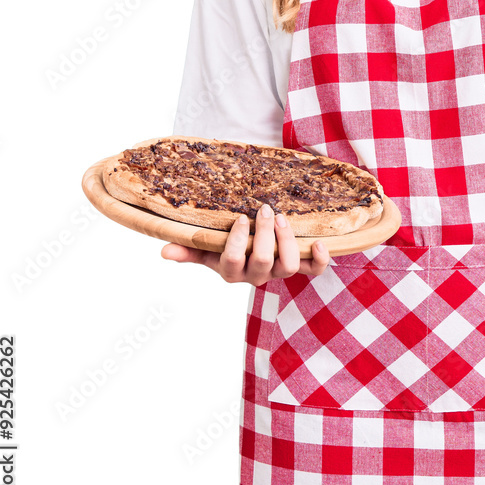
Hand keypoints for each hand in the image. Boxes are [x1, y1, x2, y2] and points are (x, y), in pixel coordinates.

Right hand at [160, 203, 331, 283]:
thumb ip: (189, 249)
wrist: (254, 256)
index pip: (232, 260)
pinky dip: (320, 259)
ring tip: (281, 218)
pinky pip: (314, 270)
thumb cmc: (227, 248)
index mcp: (232, 270)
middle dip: (265, 235)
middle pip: (263, 262)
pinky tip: (320, 243)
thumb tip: (164, 250)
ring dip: (287, 241)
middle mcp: (257, 275)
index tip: (240, 218)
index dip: (237, 241)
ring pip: (289, 266)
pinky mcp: (301, 267)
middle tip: (265, 209)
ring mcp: (279, 272)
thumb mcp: (207, 249)